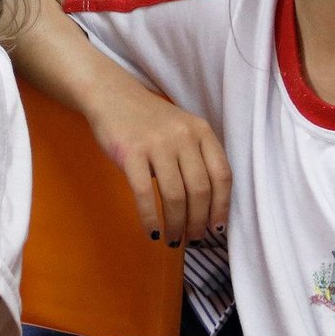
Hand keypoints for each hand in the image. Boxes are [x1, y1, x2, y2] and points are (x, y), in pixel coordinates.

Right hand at [84, 81, 231, 246]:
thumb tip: (209, 208)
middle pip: (199, 190)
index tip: (216, 229)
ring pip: (175, 196)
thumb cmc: (150, 121)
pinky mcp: (130, 153)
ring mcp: (157, 143)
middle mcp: (183, 136)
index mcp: (201, 131)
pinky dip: (150, 218)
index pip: (222, 175)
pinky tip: (152, 232)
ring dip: (176, 225)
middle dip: (198, 222)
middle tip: (192, 239)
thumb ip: (198, 158)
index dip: (222, 206)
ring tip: (172, 239)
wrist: (113, 97)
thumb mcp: (183, 130)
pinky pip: (145, 194)